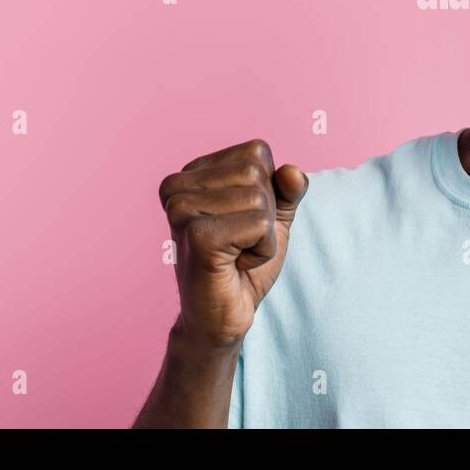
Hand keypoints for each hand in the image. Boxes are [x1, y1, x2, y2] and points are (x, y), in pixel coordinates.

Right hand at [158, 139, 309, 351]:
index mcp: (192, 173)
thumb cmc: (243, 264)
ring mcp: (182, 210)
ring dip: (263, 235)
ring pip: (259, 198)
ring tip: (236, 254)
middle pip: (257, 171)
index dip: (267, 189)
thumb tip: (292, 171)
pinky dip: (262, 251)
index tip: (243, 221)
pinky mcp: (196, 236)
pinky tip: (236, 265)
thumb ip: (287, 188)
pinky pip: (260, 225)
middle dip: (265, 212)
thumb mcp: (273, 217)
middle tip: (240, 242)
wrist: (223, 317)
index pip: (256, 151)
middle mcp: (178, 186)